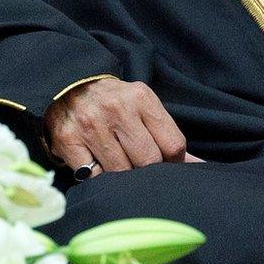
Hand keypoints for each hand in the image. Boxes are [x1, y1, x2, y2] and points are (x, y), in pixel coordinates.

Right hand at [44, 78, 190, 178]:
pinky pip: (94, 176)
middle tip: (137, 163)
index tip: (162, 160)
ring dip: (122, 175)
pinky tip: (97, 165)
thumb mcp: (142, 106)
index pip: (173, 145)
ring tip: (117, 163)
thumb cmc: (112, 102)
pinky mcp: (69, 140)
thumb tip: (199, 167)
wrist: (65, 86)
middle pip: (149, 161)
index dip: (173, 161)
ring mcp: (91, 126)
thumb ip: (167, 134)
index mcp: (141, 98)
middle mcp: (117, 109)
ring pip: (122, 172)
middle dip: (147, 169)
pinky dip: (99, 178)